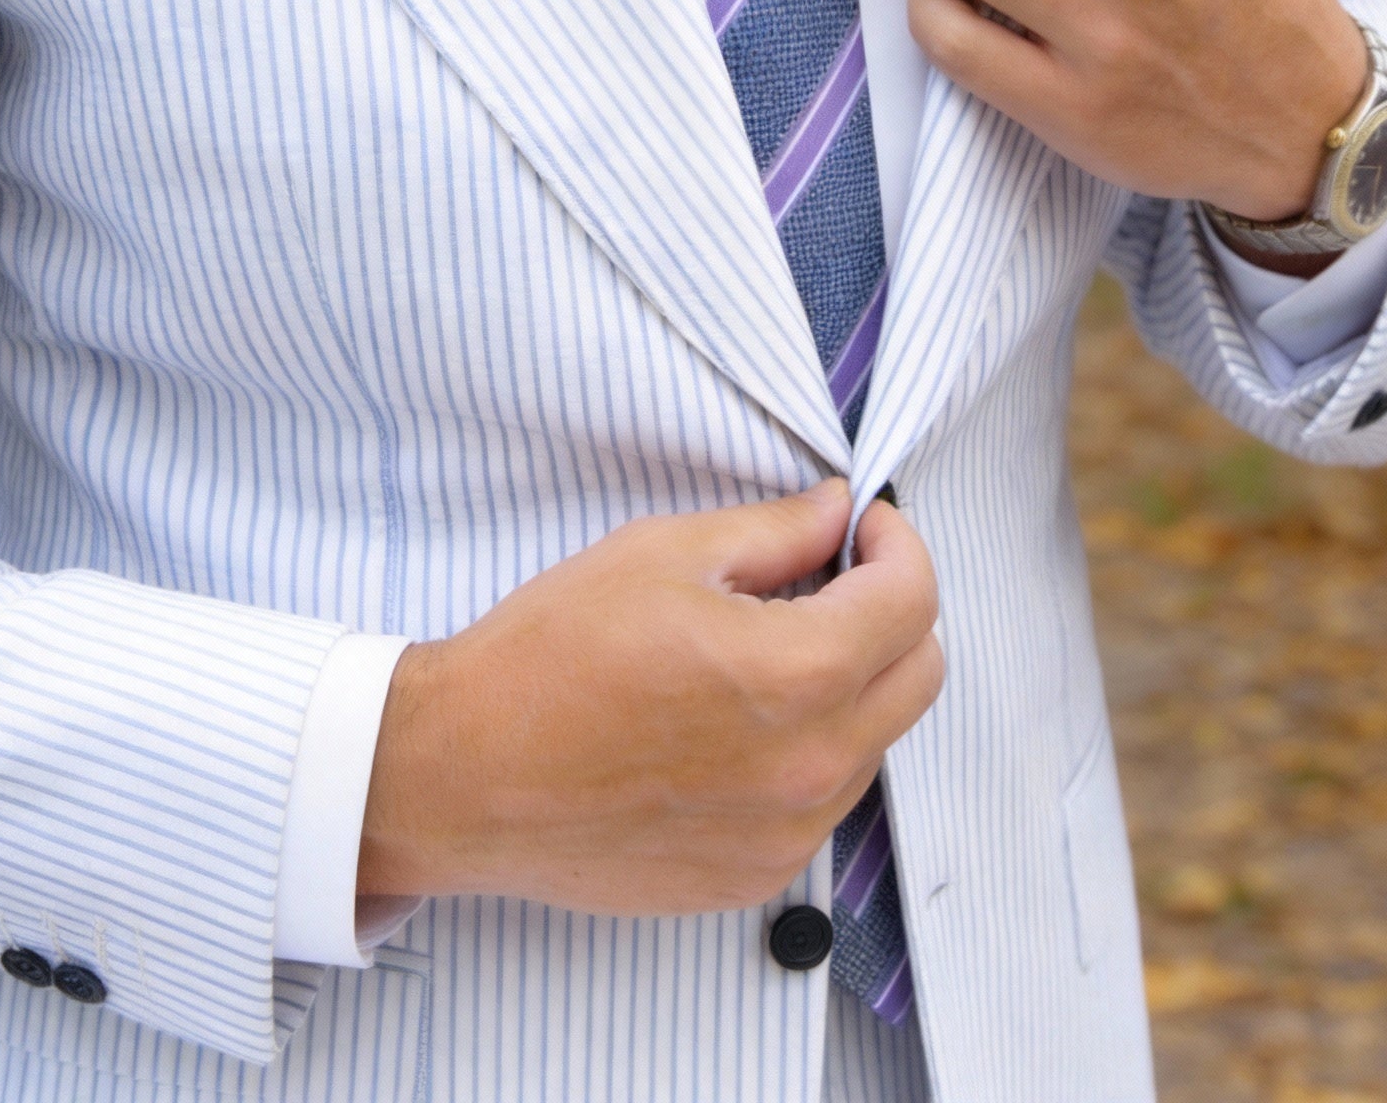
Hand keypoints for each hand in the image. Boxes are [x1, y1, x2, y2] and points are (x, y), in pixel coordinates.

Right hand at [357, 481, 942, 914]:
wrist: (465, 775)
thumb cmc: (551, 655)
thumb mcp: (664, 553)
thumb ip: (776, 531)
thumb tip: (837, 512)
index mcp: (794, 675)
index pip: (913, 601)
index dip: (897, 542)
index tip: (862, 524)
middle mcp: (809, 767)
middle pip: (921, 675)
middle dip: (894, 610)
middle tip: (832, 576)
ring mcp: (786, 834)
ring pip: (877, 740)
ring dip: (854, 683)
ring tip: (770, 649)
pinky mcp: (753, 875)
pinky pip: (824, 801)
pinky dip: (810, 749)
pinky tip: (737, 720)